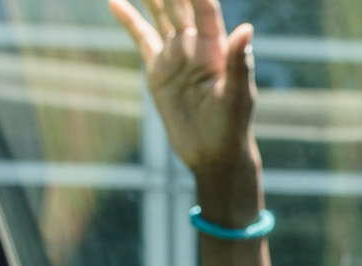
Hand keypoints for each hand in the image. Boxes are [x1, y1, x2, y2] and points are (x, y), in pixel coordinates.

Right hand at [109, 0, 255, 183]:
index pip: (204, 5)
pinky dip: (128, 18)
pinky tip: (114, 1)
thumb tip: (246, 28)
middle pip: (178, 3)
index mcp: (215, 46)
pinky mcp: (158, 68)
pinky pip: (141, 37)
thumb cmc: (232, 126)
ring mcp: (175, 54)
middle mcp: (195, 43)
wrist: (213, 154)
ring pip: (158, 13)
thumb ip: (240, 62)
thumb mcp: (237, 96)